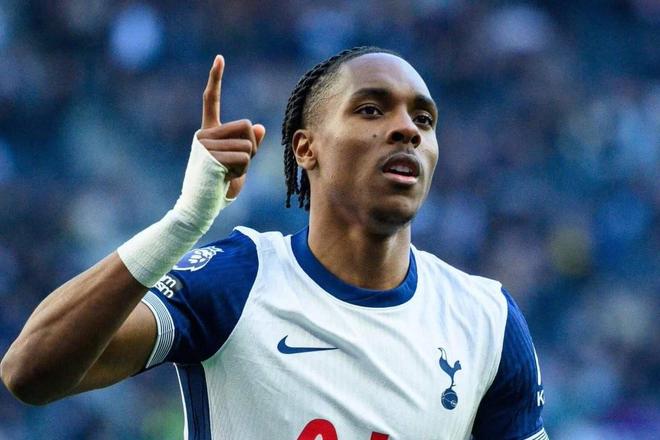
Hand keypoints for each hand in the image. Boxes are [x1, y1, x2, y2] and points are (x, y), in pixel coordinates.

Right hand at [197, 55, 265, 198]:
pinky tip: (225, 177)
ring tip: (227, 173)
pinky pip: (244, 156)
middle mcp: (204, 133)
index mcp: (208, 132)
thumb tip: (259, 127)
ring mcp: (205, 143)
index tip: (220, 58)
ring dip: (246, 162)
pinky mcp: (210, 155)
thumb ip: (248, 145)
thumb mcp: (239, 163)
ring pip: (248, 143)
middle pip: (247, 125)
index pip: (212, 100)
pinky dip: (242, 170)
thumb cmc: (219, 187)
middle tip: (234, 166)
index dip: (216, 78)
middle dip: (251, 147)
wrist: (199, 207)